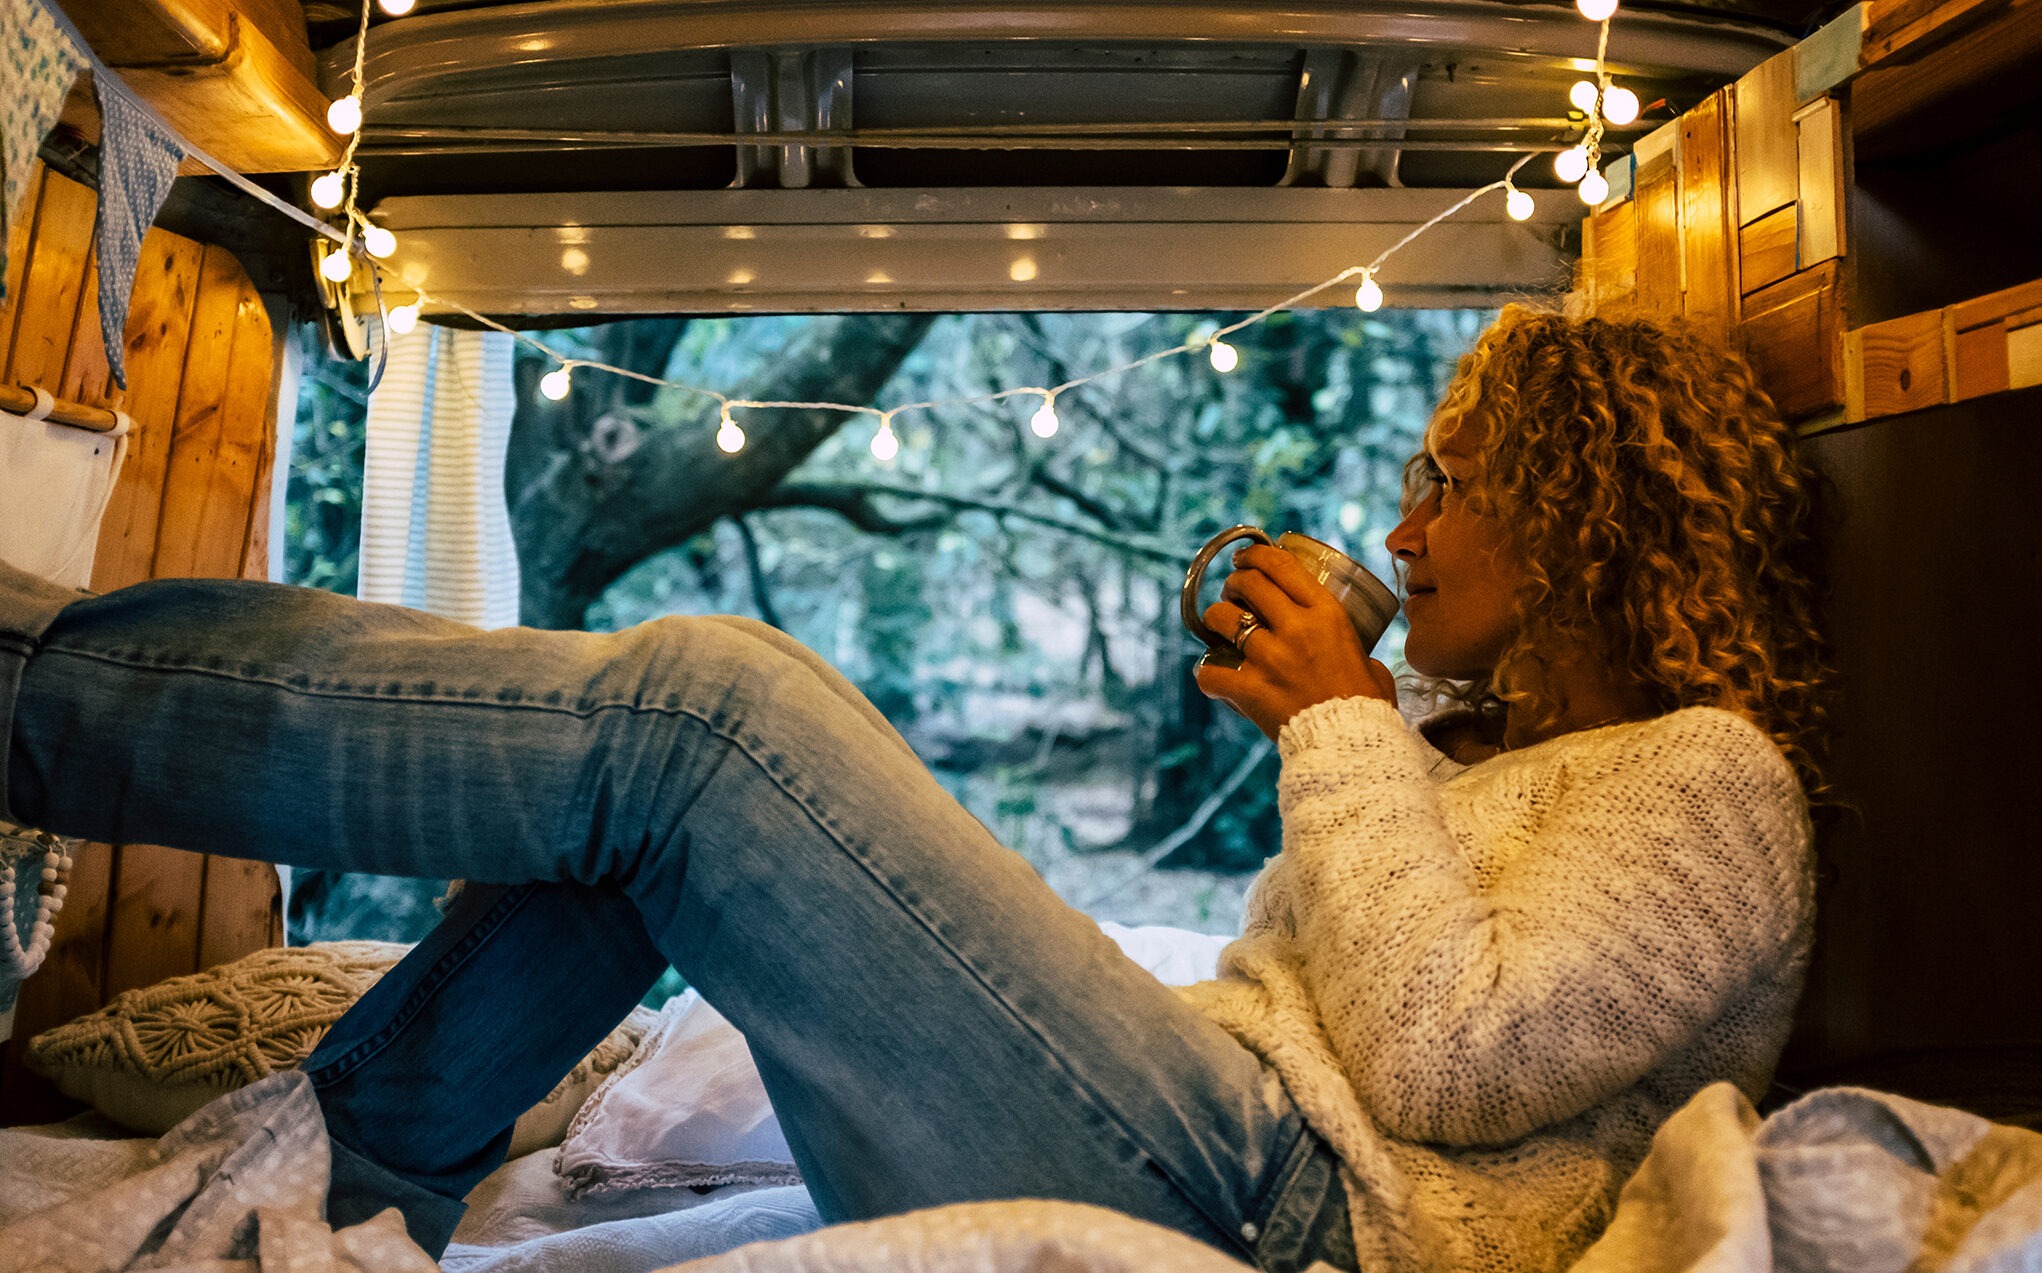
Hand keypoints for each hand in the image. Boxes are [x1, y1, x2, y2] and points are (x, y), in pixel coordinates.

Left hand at [1193, 544, 1397, 739]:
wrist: (1353, 747)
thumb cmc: (1367, 708)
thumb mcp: (1371, 664)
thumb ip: (1354, 651)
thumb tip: (1352, 655)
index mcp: (1327, 615)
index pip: (1282, 567)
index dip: (1256, 556)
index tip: (1245, 558)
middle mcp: (1296, 629)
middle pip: (1249, 585)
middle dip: (1234, 582)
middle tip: (1233, 590)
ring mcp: (1269, 659)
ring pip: (1222, 619)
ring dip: (1216, 618)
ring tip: (1219, 626)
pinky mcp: (1250, 690)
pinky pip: (1210, 673)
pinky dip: (1207, 675)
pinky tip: (1213, 675)